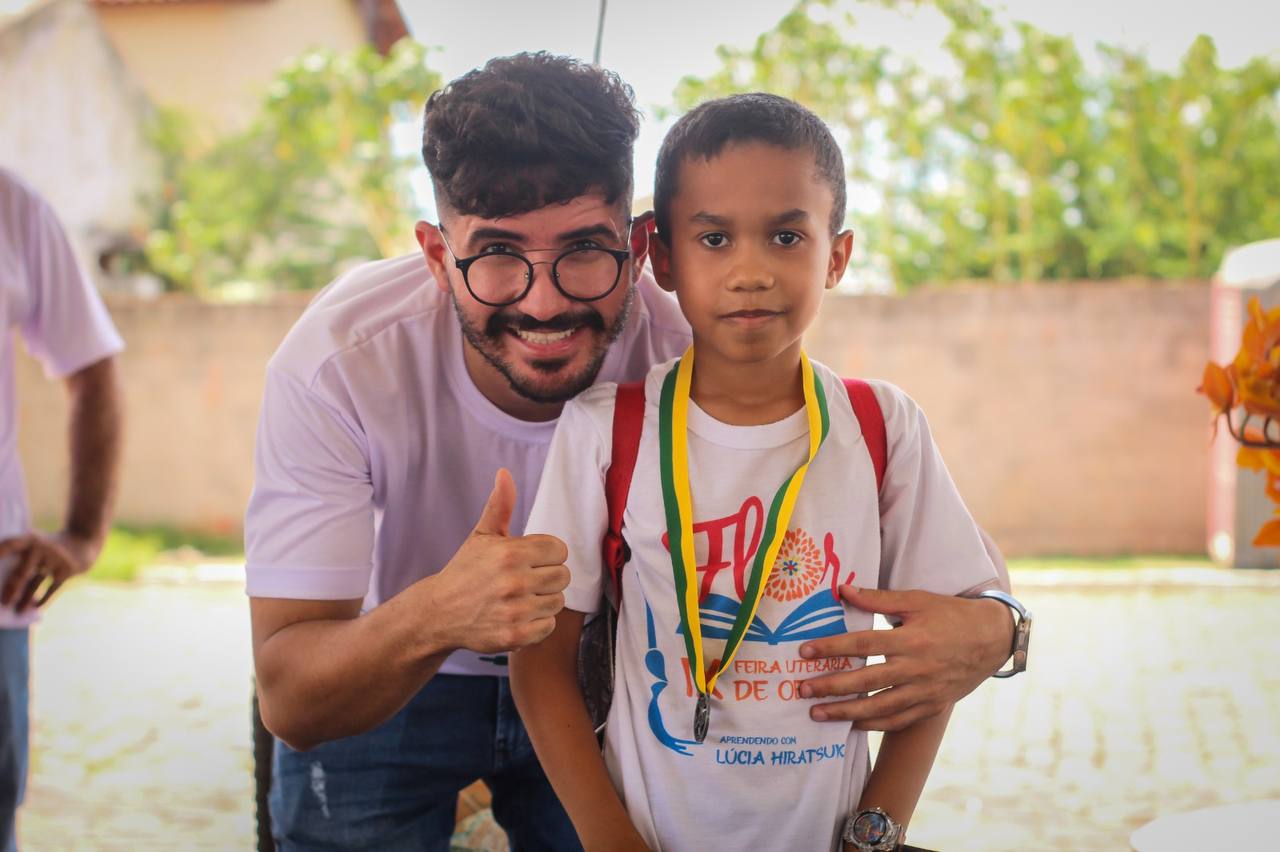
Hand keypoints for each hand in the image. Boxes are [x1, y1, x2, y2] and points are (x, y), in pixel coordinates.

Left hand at [0, 531, 98, 611]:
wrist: (83, 542)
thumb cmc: (51, 546)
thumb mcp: (37, 542)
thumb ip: (21, 555)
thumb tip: (6, 584)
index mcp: (31, 539)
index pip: (11, 544)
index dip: (1, 551)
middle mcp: (42, 548)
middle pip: (22, 572)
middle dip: (12, 589)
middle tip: (4, 602)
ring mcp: (56, 559)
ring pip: (35, 583)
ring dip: (26, 599)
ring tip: (19, 611)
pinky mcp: (67, 570)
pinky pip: (52, 588)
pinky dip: (44, 598)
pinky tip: (36, 607)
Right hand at [422, 469, 569, 653]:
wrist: (438, 613)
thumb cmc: (465, 571)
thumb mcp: (481, 535)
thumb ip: (500, 505)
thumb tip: (504, 473)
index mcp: (510, 553)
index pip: (560, 550)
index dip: (547, 554)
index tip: (529, 559)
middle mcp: (514, 581)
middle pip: (563, 576)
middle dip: (547, 577)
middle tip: (525, 580)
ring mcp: (515, 610)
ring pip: (558, 602)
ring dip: (543, 600)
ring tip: (520, 598)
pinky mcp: (515, 635)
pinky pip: (549, 626)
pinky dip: (537, 623)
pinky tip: (518, 616)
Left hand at [798, 586, 1012, 729]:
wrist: (993, 639)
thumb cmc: (950, 614)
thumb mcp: (917, 600)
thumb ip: (878, 598)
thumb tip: (842, 590)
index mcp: (911, 639)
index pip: (863, 645)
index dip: (832, 648)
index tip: (805, 652)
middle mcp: (917, 669)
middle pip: (866, 681)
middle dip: (831, 687)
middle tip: (801, 689)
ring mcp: (926, 691)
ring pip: (880, 708)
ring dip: (846, 713)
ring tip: (817, 714)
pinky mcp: (932, 706)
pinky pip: (899, 721)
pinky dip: (875, 726)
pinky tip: (852, 725)